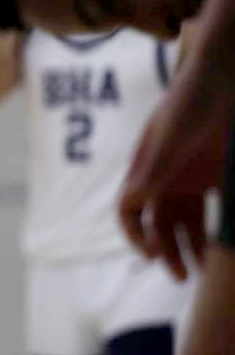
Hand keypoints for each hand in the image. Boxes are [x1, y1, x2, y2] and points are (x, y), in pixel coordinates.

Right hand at [118, 50, 229, 279]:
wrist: (221, 77)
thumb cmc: (188, 102)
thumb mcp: (167, 139)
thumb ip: (151, 170)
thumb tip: (131, 204)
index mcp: (146, 170)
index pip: (130, 210)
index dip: (135, 235)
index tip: (152, 257)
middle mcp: (165, 178)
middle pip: (159, 224)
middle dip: (166, 251)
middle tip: (184, 277)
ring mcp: (192, 179)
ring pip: (186, 224)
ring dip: (191, 248)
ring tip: (207, 273)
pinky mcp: (216, 178)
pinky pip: (213, 212)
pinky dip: (216, 232)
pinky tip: (226, 247)